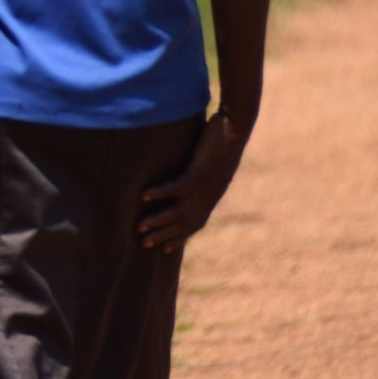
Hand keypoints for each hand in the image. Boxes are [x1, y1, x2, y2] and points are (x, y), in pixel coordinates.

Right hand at [138, 113, 247, 250]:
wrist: (237, 128)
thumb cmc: (223, 141)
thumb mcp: (213, 163)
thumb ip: (200, 173)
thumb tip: (187, 176)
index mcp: (212, 196)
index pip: (196, 224)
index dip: (181, 237)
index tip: (166, 249)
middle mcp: (209, 196)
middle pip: (184, 224)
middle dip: (164, 236)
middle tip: (144, 244)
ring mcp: (205, 186)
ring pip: (180, 212)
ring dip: (159, 221)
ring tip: (140, 227)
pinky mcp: (199, 172)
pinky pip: (177, 188)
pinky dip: (160, 193)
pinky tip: (145, 196)